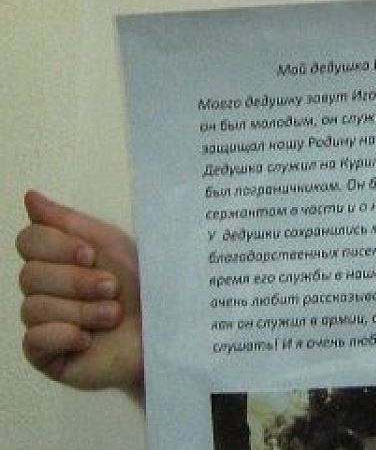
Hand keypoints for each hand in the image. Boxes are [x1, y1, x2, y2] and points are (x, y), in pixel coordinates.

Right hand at [16, 190, 143, 395]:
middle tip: (112, 288)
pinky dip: (64, 335)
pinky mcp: (48, 356)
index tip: (90, 255)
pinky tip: (89, 339)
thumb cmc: (148, 285)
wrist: (171, 330)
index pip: (28, 241)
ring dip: (82, 310)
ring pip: (33, 308)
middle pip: (28, 275)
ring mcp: (45, 323)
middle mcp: (46, 289)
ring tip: (114, 315)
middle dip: (76, 281)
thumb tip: (30, 196)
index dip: (56, 246)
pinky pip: (34, 340)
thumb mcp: (114, 246)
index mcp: (60, 259)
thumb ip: (69, 221)